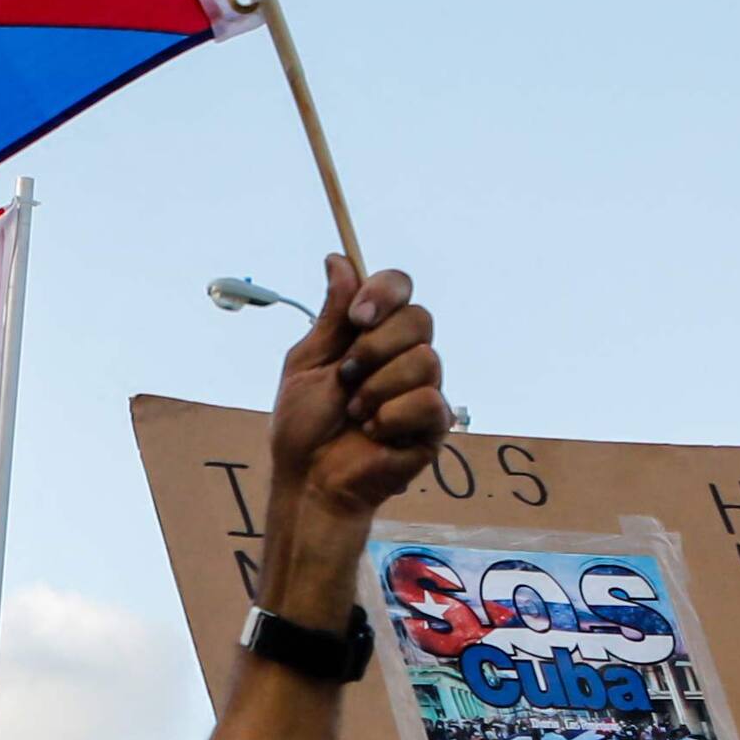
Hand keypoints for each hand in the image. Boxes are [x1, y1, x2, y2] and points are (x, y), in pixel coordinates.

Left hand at [266, 260, 447, 536]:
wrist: (310, 480)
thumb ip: (332, 314)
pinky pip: (429, 400)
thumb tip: (338, 259)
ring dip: (379, 387)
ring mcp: (422, 389)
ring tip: (355, 412)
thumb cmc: (304, 426)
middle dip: (375, 347)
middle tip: (347, 376)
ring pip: (426, 359)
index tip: (357, 317)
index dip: (384, 292)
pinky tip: (375, 432)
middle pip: (419, 318)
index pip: (400, 287)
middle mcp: (404, 356)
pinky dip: (393, 416)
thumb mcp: (309, 361)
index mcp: (373, 334)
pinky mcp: (434, 425)